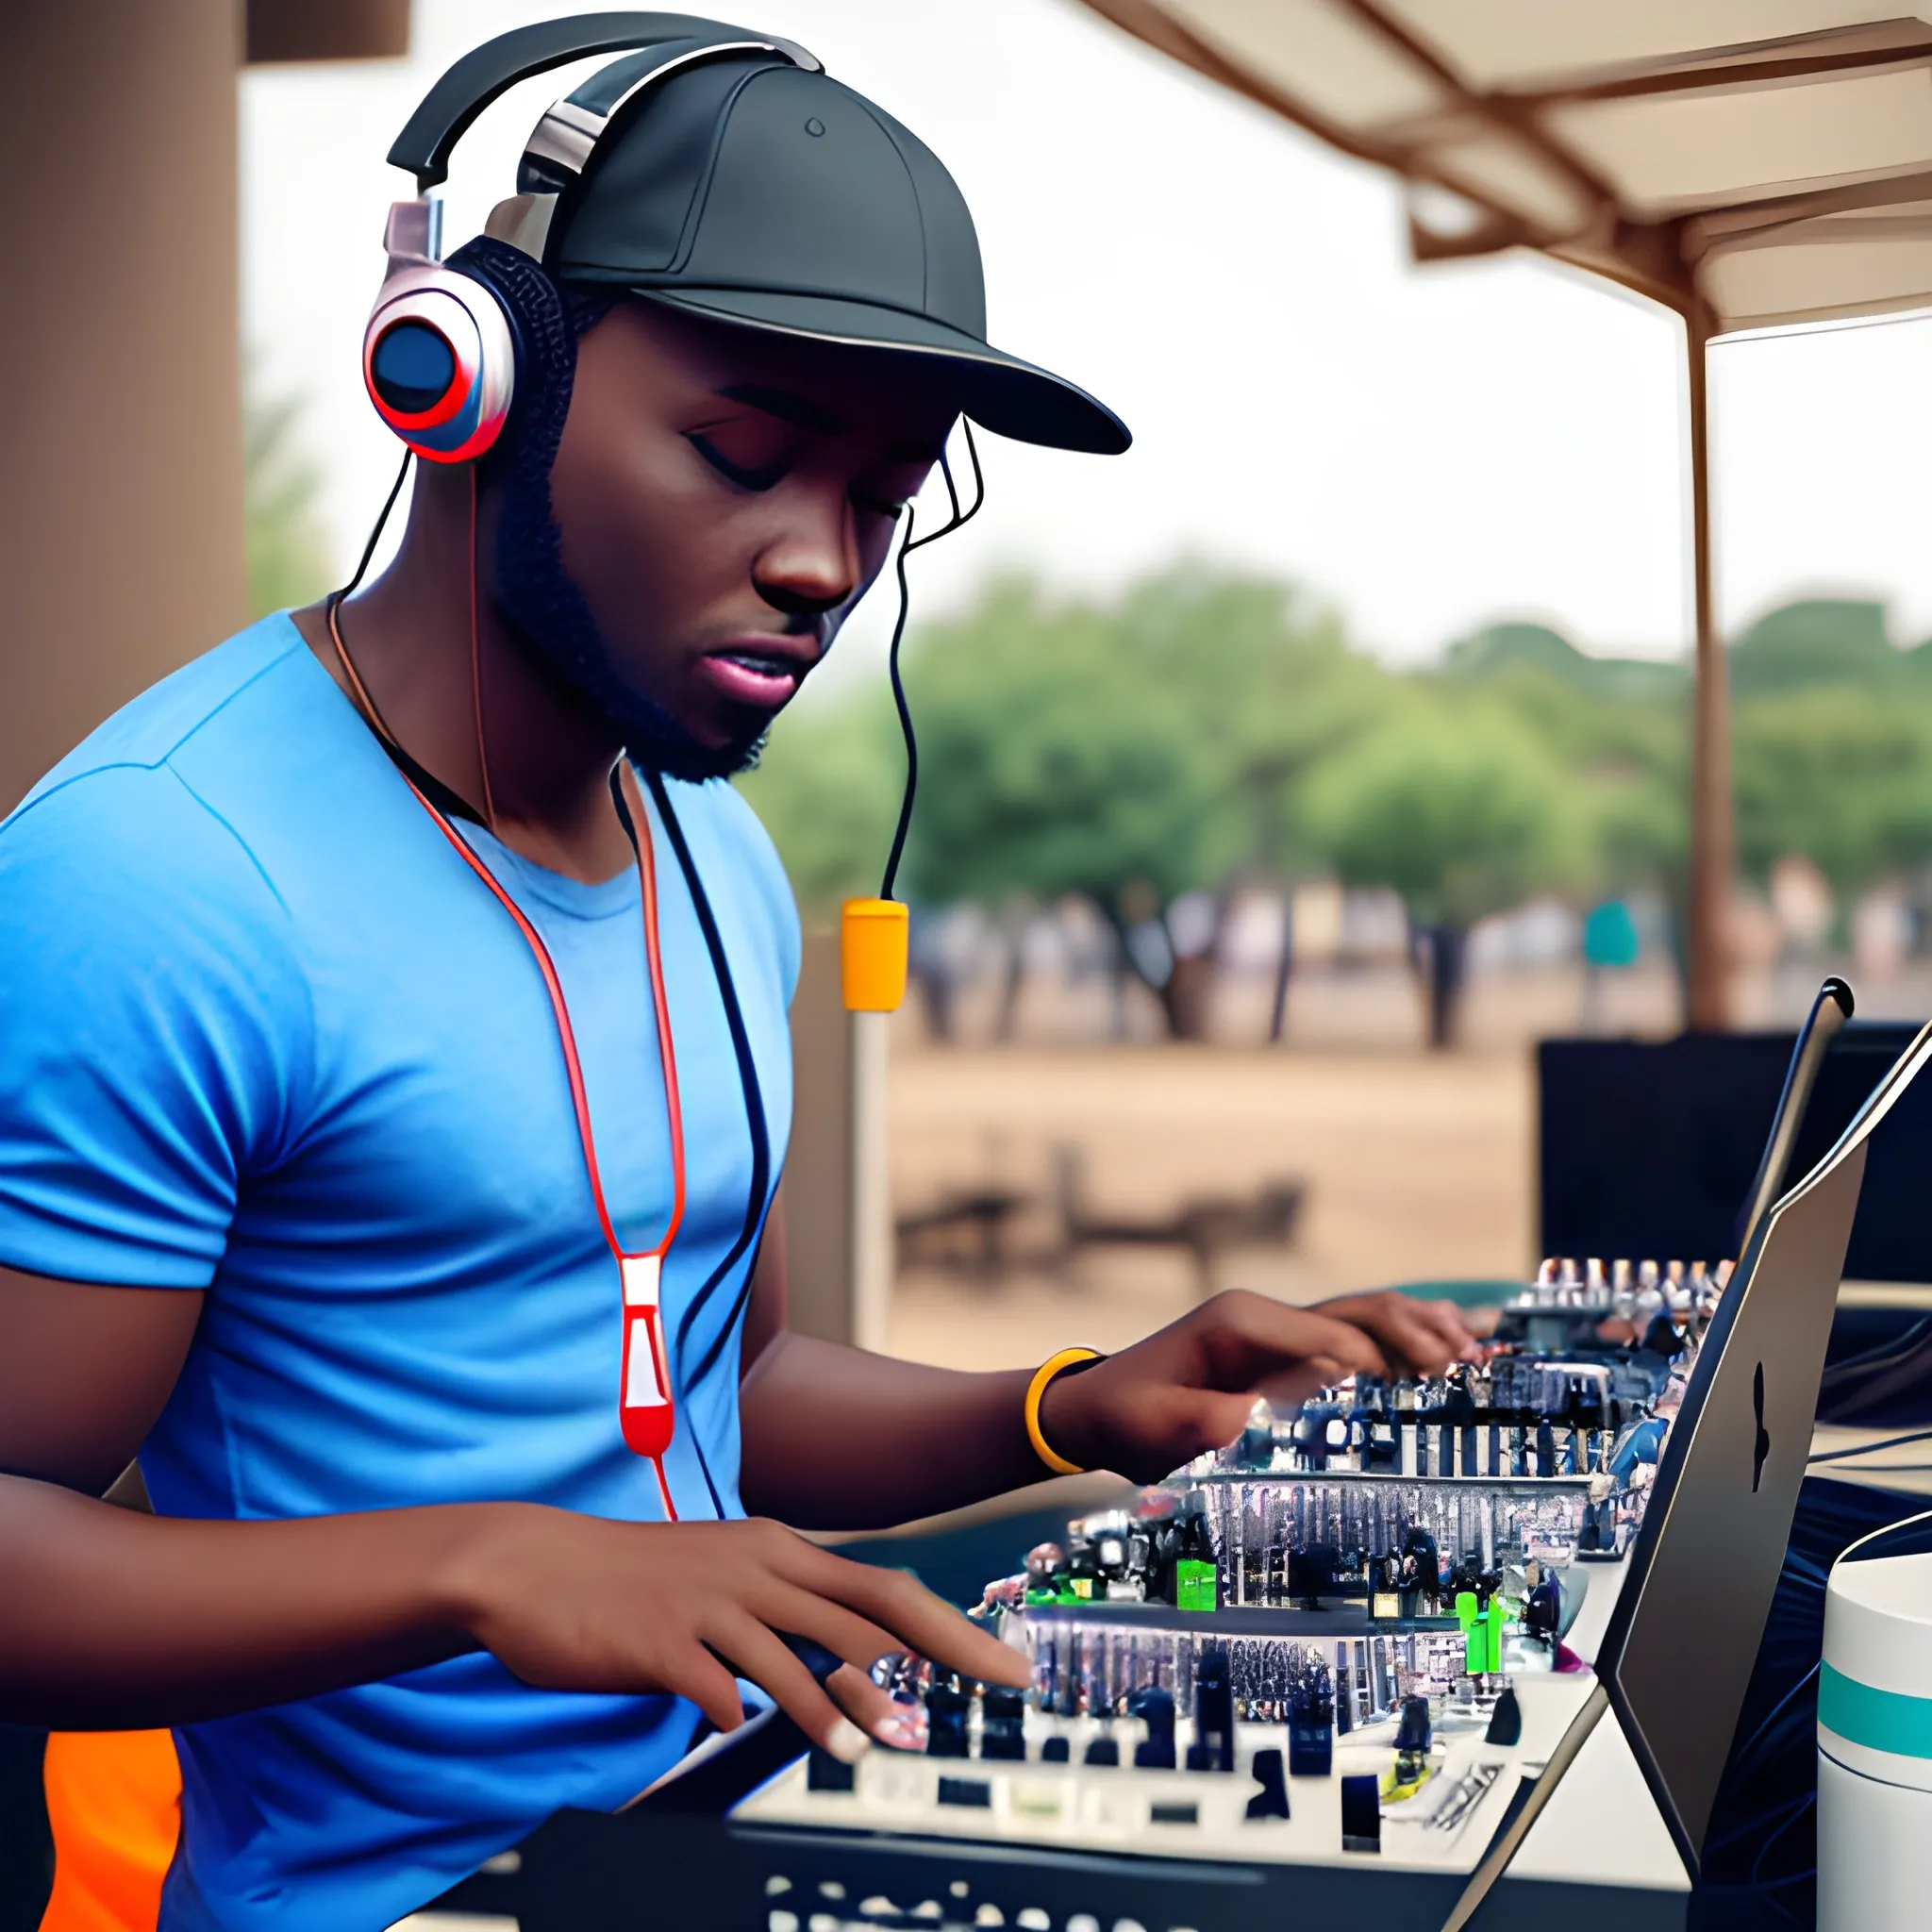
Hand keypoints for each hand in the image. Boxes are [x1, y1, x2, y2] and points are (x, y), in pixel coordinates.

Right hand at [449, 1510, 1024, 1759]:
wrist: (531, 1566)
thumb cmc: (632, 1583)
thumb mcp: (720, 1581)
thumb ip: (783, 1615)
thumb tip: (848, 1668)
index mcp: (774, 1550)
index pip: (883, 1586)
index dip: (948, 1625)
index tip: (1001, 1661)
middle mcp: (754, 1568)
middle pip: (863, 1614)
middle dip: (935, 1655)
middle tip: (989, 1692)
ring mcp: (707, 1603)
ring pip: (797, 1656)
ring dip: (843, 1705)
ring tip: (879, 1749)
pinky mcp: (660, 1643)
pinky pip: (716, 1688)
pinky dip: (740, 1714)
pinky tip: (744, 1734)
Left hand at [1037, 1287, 1477, 1483]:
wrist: (1093, 1409)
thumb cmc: (1126, 1417)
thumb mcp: (1161, 1428)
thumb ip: (1217, 1422)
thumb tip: (1274, 1417)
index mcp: (1241, 1322)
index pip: (1329, 1338)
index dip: (1377, 1365)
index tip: (1426, 1389)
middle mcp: (1266, 1317)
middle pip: (1359, 1312)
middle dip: (1417, 1333)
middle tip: (1470, 1361)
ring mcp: (1277, 1332)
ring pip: (1363, 1319)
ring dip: (1418, 1330)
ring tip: (1478, 1347)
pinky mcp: (1283, 1354)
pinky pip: (1350, 1341)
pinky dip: (1397, 1344)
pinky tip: (1443, 1351)